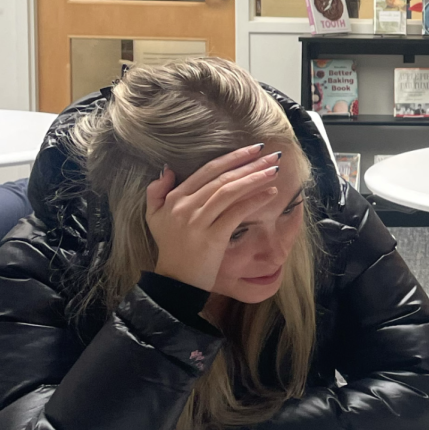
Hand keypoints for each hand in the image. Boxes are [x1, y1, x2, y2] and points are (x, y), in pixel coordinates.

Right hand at [146, 144, 281, 290]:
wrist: (176, 280)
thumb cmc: (170, 248)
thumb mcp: (154, 217)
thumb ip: (156, 191)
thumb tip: (167, 168)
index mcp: (175, 197)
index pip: (208, 170)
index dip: (233, 157)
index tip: (254, 149)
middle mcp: (185, 206)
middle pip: (222, 178)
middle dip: (250, 163)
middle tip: (272, 155)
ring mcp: (198, 221)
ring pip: (229, 191)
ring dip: (255, 178)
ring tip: (274, 170)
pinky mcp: (212, 237)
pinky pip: (236, 213)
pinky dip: (255, 200)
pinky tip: (271, 193)